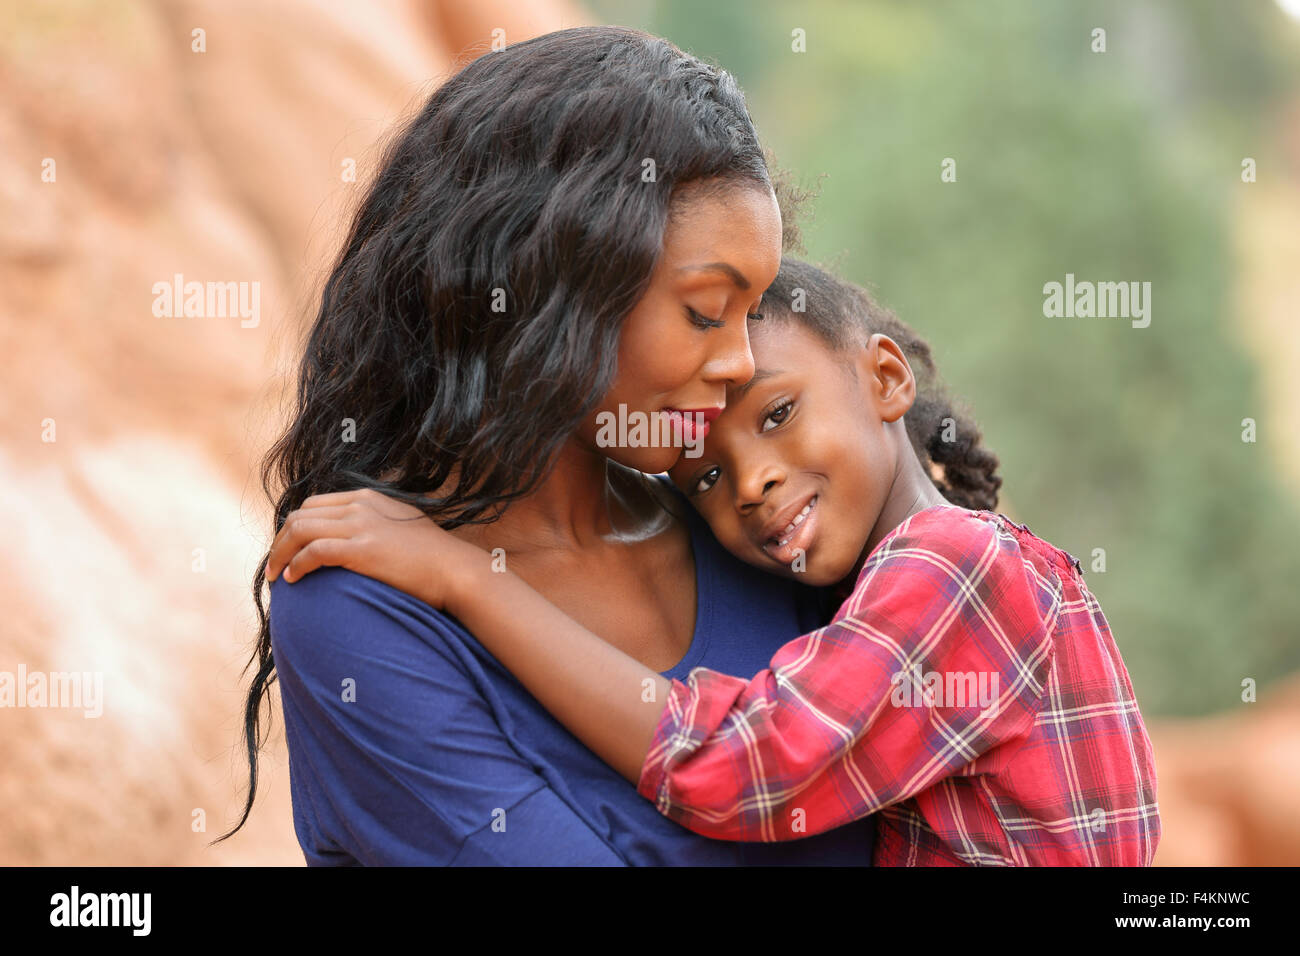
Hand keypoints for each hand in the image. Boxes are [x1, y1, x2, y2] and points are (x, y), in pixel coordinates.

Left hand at [266, 488, 483, 610]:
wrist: (455, 570)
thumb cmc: (432, 558)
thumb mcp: (401, 526)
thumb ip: (377, 524)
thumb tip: (356, 541)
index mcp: (368, 498)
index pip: (314, 504)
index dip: (293, 527)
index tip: (287, 550)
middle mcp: (360, 506)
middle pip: (301, 515)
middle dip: (280, 540)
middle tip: (274, 566)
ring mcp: (362, 526)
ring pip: (300, 530)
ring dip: (280, 553)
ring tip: (276, 576)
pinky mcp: (363, 549)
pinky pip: (314, 552)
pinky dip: (297, 564)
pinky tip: (294, 579)